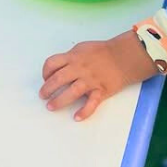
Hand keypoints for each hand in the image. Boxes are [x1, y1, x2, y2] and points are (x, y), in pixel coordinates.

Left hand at [39, 31, 156, 119]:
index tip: (45, 79)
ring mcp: (90, 80)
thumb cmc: (102, 51)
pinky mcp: (101, 90)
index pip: (52, 63)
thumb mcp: (82, 48)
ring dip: (59, 101)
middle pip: (58, 79)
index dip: (45, 72)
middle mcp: (79, 68)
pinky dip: (84, 111)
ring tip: (50, 106)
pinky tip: (76, 117)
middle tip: (42, 96)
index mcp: (73, 57)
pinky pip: (92, 103)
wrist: (123, 57)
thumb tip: (57, 67)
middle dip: (47, 89)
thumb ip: (69, 58)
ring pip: (72, 92)